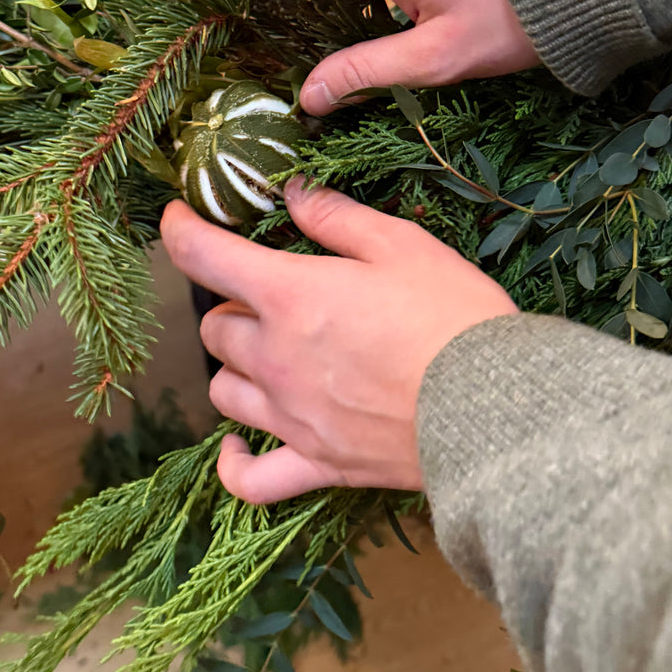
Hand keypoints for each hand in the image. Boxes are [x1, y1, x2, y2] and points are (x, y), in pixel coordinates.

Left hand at [161, 180, 517, 502]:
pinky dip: (234, 463)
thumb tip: (292, 193)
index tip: (176, 218)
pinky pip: (249, 478)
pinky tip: (236, 446)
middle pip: (214, 328)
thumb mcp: (402, 245)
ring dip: (235, 366)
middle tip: (269, 294)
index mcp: (290, 296)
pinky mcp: (316, 463)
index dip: (178, 231)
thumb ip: (336, 217)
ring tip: (268, 355)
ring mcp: (290, 416)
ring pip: (223, 390)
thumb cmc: (453, 317)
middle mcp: (275, 358)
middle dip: (231, 305)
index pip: (204, 257)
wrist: (495, 408)